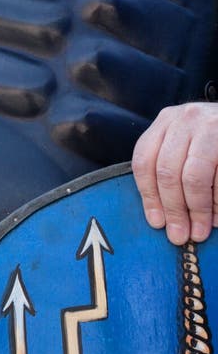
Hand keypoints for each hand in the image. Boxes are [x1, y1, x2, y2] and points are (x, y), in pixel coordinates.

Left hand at [132, 101, 217, 244]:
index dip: (149, 195)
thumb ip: (170, 165)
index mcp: (166, 120)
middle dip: (173, 209)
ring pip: (193, 177)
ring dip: (197, 210)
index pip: (144, 160)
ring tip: (200, 230)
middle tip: (179, 235)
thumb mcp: (186, 141)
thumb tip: (162, 216)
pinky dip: (217, 202)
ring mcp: (210, 127)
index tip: (156, 222)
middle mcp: (185, 119)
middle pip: (166, 171)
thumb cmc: (213, 137)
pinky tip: (217, 217)